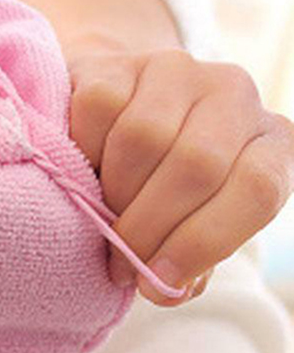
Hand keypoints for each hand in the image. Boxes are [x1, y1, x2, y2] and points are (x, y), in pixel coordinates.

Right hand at [66, 38, 293, 304]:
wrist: (111, 120)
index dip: (205, 242)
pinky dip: (83, 152)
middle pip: (197, 166)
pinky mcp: (118, 63)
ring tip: (97, 219)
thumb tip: (167, 289)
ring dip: (112, 194)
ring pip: (144, 139)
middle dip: (147, 227)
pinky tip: (82, 171)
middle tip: (117, 263)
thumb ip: (188, 260)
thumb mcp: (188, 223)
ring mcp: (176, 70)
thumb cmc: (156, 188)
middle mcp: (235, 95)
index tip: (157, 281)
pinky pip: (98, 111)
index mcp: (271, 142)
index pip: (256, 190)